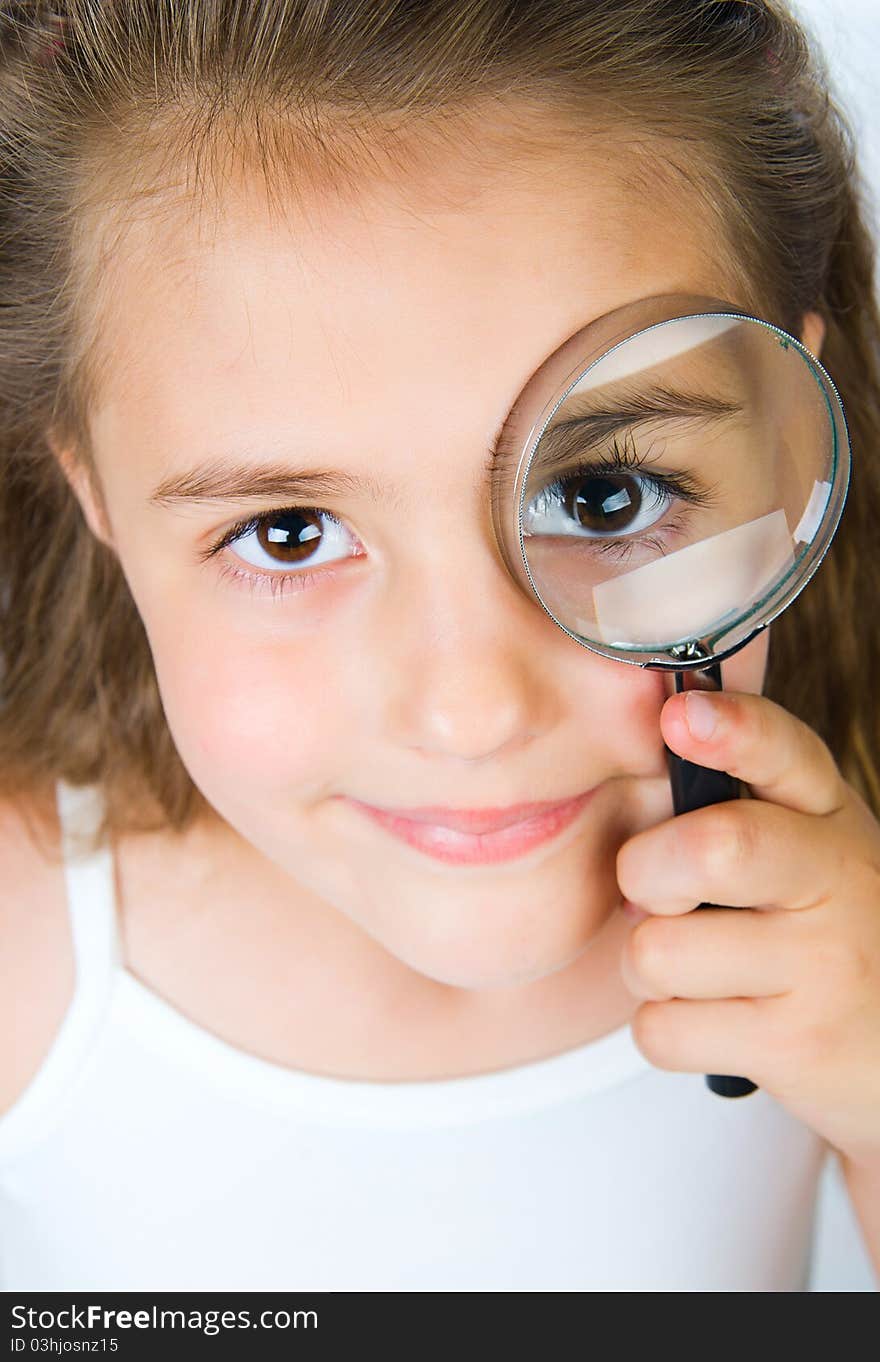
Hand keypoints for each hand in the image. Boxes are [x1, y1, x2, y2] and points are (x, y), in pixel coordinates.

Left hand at [617, 688, 879, 1165]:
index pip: (784, 753)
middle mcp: (838, 878)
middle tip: (660, 893)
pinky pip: (661, 1029)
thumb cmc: (824, 930)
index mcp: (827, 814)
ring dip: (650, 968)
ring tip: (699, 970)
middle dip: (647, 871)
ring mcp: (824, 966)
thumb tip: (647, 756)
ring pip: (658, 951)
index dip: (731, 731)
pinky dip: (666, 1031)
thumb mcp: (808, 847)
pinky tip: (714, 1022)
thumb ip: (738, 798)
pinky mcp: (797, 1046)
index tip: (679, 715)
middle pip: (711, 850)